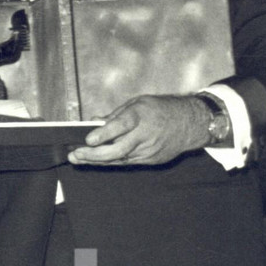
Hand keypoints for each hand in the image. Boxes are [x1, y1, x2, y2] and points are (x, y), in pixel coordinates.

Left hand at [68, 94, 209, 166]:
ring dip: (96, 161)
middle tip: (75, 154)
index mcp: (141, 115)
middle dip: (93, 155)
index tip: (88, 140)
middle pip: (117, 150)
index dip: (104, 134)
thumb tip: (93, 122)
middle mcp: (145, 135)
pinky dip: (110, 161)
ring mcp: (148, 151)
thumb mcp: (137, 103)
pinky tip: (95, 161)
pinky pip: (126, 162)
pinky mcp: (150, 160)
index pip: (121, 125)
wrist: (190, 124)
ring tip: (78, 159)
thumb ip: (115, 115)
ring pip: (118, 159)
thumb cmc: (161, 110)